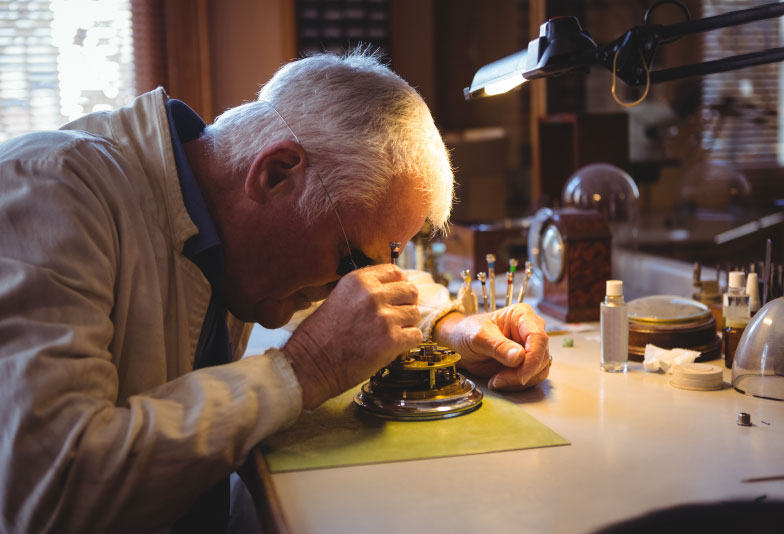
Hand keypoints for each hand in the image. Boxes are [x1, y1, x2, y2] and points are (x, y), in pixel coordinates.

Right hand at [282, 265, 421, 408]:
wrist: (310, 364)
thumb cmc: (320, 336)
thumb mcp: (339, 297)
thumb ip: (365, 291)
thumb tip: (393, 290)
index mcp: (358, 280)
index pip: (395, 272)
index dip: (398, 285)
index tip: (395, 296)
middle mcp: (373, 294)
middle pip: (410, 291)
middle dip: (405, 304)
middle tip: (395, 318)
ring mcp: (384, 317)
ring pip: (414, 314)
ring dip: (406, 325)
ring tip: (388, 335)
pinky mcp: (391, 340)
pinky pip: (415, 335)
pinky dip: (407, 343)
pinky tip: (392, 346)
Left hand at [432, 304, 549, 390]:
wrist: (459, 343)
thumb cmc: (467, 332)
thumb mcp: (478, 337)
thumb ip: (498, 346)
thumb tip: (519, 356)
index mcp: (522, 315)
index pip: (539, 337)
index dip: (533, 359)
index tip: (520, 375)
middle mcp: (531, 330)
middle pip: (541, 356)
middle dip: (522, 373)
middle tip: (498, 380)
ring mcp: (530, 347)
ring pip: (540, 370)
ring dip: (519, 381)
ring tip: (496, 380)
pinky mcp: (527, 362)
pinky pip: (532, 377)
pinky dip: (517, 384)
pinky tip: (499, 381)